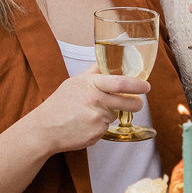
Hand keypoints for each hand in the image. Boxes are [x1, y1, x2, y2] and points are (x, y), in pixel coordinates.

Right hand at [30, 69, 149, 151]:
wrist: (44, 129)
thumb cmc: (59, 104)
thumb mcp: (76, 81)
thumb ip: (95, 72)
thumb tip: (109, 58)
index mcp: (92, 85)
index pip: (121, 82)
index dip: (137, 84)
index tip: (146, 86)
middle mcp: (96, 101)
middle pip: (128, 102)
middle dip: (136, 103)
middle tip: (136, 102)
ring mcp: (97, 119)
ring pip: (116, 115)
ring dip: (110, 114)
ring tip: (90, 113)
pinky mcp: (97, 134)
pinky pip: (107, 128)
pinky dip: (100, 127)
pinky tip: (85, 124)